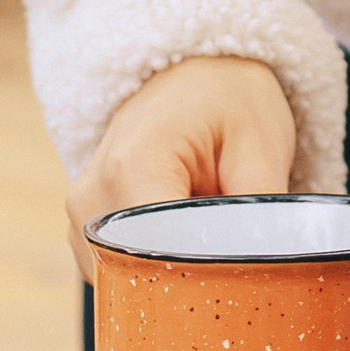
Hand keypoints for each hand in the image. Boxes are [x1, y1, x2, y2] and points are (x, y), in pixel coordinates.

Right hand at [67, 57, 296, 280]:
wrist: (195, 71)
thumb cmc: (230, 98)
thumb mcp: (261, 144)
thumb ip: (261, 213)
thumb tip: (268, 267)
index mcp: (132, 168)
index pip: (157, 258)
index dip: (204, 277)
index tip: (240, 275)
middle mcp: (91, 195)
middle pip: (135, 275)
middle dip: (188, 279)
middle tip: (232, 256)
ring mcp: (82, 211)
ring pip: (125, 278)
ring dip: (170, 271)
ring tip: (208, 233)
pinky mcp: (86, 223)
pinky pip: (118, 268)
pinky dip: (154, 263)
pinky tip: (184, 235)